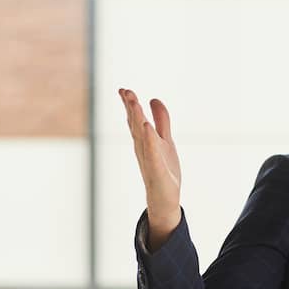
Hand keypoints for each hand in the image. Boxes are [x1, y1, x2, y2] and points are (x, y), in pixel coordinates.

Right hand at [119, 88, 181, 249]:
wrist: (164, 198)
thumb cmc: (163, 170)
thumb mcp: (165, 140)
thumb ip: (162, 121)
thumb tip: (154, 99)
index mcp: (144, 140)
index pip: (135, 119)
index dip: (130, 105)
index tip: (124, 90)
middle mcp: (143, 148)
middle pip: (135, 124)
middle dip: (130, 108)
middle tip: (125, 91)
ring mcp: (148, 158)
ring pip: (141, 135)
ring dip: (137, 118)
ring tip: (135, 101)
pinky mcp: (156, 169)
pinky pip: (152, 152)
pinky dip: (149, 139)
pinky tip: (148, 127)